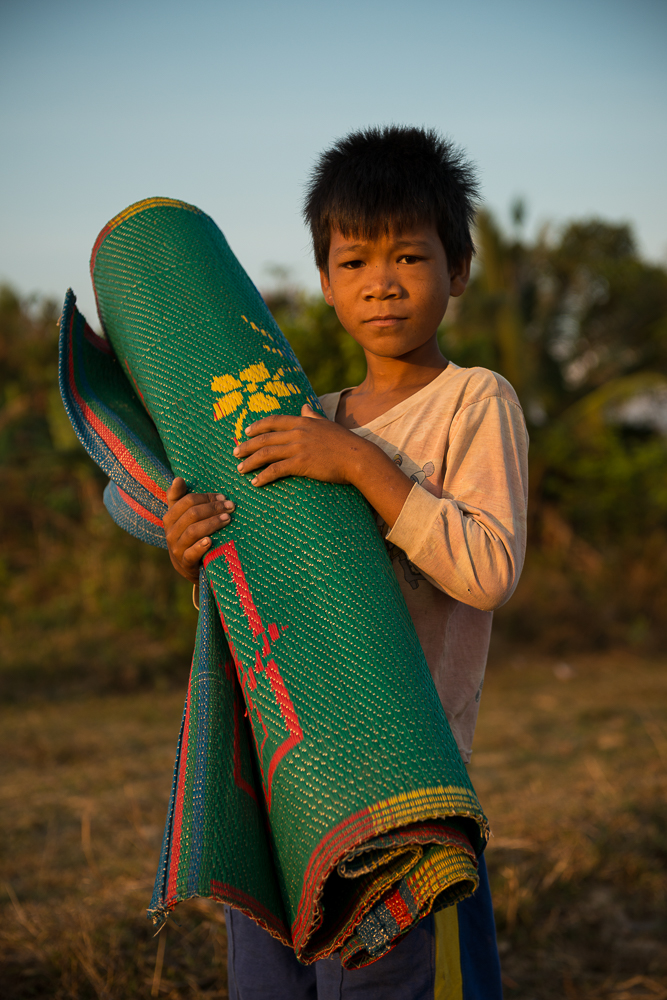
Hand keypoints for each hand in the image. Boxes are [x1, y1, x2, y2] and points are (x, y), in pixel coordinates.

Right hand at [163, 477, 234, 581]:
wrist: (188, 566)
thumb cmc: (189, 535)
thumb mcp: (183, 517)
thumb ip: (180, 498)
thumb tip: (178, 479)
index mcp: (170, 517)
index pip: (187, 501)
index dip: (206, 497)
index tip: (223, 497)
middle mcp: (170, 531)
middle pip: (192, 514)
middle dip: (213, 508)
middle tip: (231, 506)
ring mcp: (176, 547)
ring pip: (192, 531)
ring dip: (212, 523)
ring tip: (228, 519)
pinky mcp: (184, 563)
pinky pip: (191, 553)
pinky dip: (200, 546)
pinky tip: (211, 540)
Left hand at [234, 404, 413, 527]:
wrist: (358, 457)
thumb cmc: (345, 443)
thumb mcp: (327, 424)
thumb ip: (312, 416)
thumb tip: (304, 406)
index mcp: (303, 422)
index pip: (274, 421)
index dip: (257, 426)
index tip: (246, 431)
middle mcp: (297, 433)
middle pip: (264, 438)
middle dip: (247, 445)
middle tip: (235, 452)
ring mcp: (298, 448)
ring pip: (266, 453)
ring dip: (250, 461)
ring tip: (240, 469)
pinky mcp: (301, 463)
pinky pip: (276, 469)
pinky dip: (263, 476)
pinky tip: (255, 482)